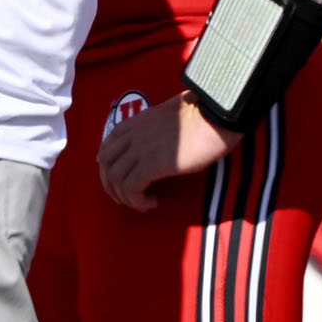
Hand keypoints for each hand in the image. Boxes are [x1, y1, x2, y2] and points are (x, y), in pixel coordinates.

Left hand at [98, 92, 237, 210]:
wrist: (215, 117)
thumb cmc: (203, 117)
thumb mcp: (170, 118)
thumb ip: (155, 129)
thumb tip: (158, 144)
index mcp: (136, 123)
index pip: (106, 146)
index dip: (107, 167)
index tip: (117, 180)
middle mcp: (133, 135)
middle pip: (106, 164)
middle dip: (111, 186)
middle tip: (125, 198)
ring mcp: (140, 149)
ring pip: (115, 179)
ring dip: (125, 197)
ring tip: (142, 204)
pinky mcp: (152, 164)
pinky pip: (132, 188)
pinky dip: (137, 201)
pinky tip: (152, 203)